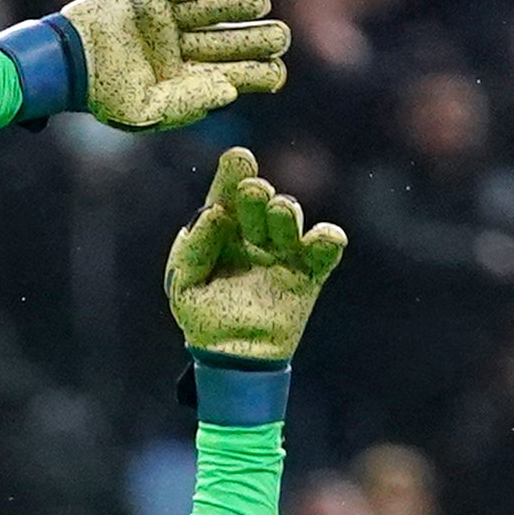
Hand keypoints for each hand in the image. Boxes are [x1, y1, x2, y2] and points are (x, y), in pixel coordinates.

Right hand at [61, 0, 289, 132]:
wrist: (61, 66)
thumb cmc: (102, 95)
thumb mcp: (144, 113)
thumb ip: (186, 104)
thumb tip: (229, 92)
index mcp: (191, 76)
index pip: (236, 73)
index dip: (261, 73)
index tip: (276, 73)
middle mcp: (185, 44)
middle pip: (231, 38)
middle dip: (258, 38)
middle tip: (279, 36)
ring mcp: (169, 15)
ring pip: (212, 6)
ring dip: (238, 2)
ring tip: (259, 2)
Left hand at [164, 147, 347, 360]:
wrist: (230, 356)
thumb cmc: (203, 315)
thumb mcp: (185, 282)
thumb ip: (194, 246)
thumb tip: (216, 212)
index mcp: (224, 229)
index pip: (229, 194)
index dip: (234, 173)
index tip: (239, 158)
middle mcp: (255, 234)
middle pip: (260, 203)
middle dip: (256, 195)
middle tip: (252, 193)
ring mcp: (283, 252)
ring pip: (290, 220)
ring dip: (286, 213)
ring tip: (279, 212)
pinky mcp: (308, 274)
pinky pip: (325, 252)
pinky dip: (328, 240)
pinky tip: (326, 236)